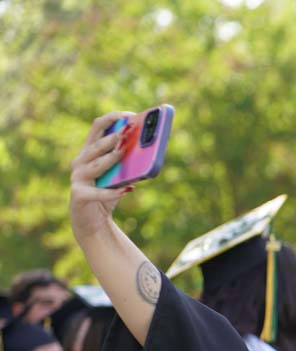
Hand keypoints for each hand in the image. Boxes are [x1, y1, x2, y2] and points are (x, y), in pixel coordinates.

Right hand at [69, 111, 133, 242]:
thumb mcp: (119, 176)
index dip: (113, 118)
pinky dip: (113, 192)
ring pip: (95, 164)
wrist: (92, 222)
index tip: (131, 115)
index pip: (98, 127)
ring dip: (110, 158)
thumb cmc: (107, 194)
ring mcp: (77, 178)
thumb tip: (150, 152)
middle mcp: (80, 161)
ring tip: (124, 152)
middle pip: (96, 145)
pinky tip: (128, 190)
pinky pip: (98, 192)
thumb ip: (128, 164)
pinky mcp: (79, 195)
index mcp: (89, 151)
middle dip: (112, 138)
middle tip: (128, 132)